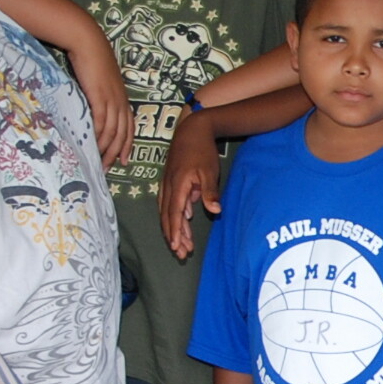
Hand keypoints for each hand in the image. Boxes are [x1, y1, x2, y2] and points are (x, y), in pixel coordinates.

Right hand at [73, 27, 133, 168]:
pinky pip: (102, 123)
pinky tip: (93, 147)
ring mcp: (111, 99)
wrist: (88, 43)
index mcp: (122, 98)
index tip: (124, 161)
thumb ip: (99, 97)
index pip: (129, 127)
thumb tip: (93, 112)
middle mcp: (120, 101)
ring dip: (106, 150)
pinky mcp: (100, 97)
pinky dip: (99, 137)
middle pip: (122, 134)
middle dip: (116, 154)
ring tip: (99, 163)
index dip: (127, 145)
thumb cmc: (92, 59)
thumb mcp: (100, 82)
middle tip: (107, 169)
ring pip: (113, 132)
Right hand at [160, 111, 223, 258]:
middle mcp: (169, 187)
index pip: (174, 214)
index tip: (175, 247)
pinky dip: (173, 216)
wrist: (192, 129)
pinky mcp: (170, 182)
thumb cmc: (202, 150)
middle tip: (181, 254)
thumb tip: (215, 212)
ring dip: (173, 228)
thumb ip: (210, 192)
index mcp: (178, 185)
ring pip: (167, 211)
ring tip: (181, 244)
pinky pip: (168, 203)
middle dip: (173, 236)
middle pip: (168, 216)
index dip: (174, 232)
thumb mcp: (209, 171)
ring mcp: (167, 184)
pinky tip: (182, 223)